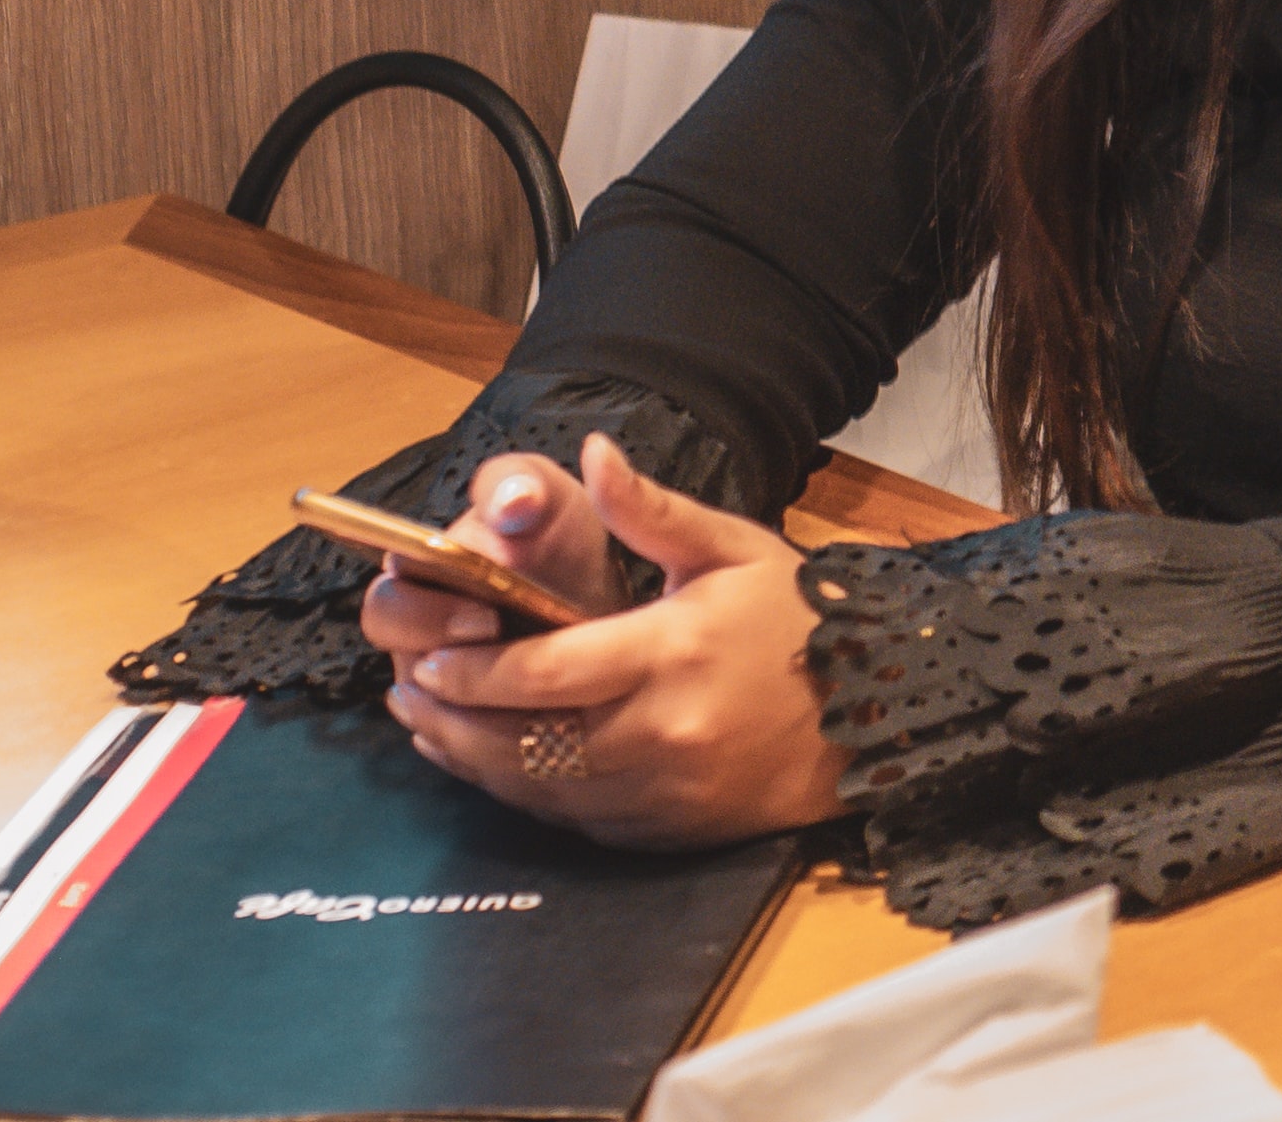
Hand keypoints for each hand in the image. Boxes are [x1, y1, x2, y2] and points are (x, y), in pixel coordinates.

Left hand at [370, 435, 844, 847]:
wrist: (871, 715)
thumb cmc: (799, 622)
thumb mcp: (733, 549)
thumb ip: (650, 510)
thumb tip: (592, 452)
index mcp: (672, 654)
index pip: (543, 673)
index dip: (473, 670)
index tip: (430, 656)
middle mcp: (661, 731)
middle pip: (522, 741)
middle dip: (453, 716)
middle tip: (410, 690)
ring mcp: (661, 791)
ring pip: (537, 789)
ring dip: (472, 760)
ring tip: (430, 724)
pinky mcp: (662, 830)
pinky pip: (571, 818)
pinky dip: (521, 793)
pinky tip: (491, 763)